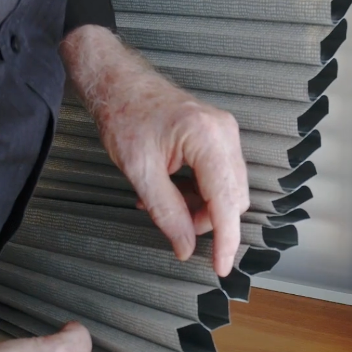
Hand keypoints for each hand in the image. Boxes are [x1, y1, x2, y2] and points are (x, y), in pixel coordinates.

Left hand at [60, 26, 249, 276]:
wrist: (119, 83)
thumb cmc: (125, 115)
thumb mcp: (140, 172)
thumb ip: (166, 213)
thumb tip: (185, 246)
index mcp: (207, 139)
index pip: (226, 203)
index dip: (225, 241)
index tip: (221, 268)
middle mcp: (224, 133)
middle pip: (232, 199)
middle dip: (206, 221)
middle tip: (172, 226)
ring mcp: (224, 132)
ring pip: (227, 190)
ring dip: (200, 207)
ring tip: (164, 204)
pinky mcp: (218, 135)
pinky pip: (219, 176)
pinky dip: (199, 192)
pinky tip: (172, 191)